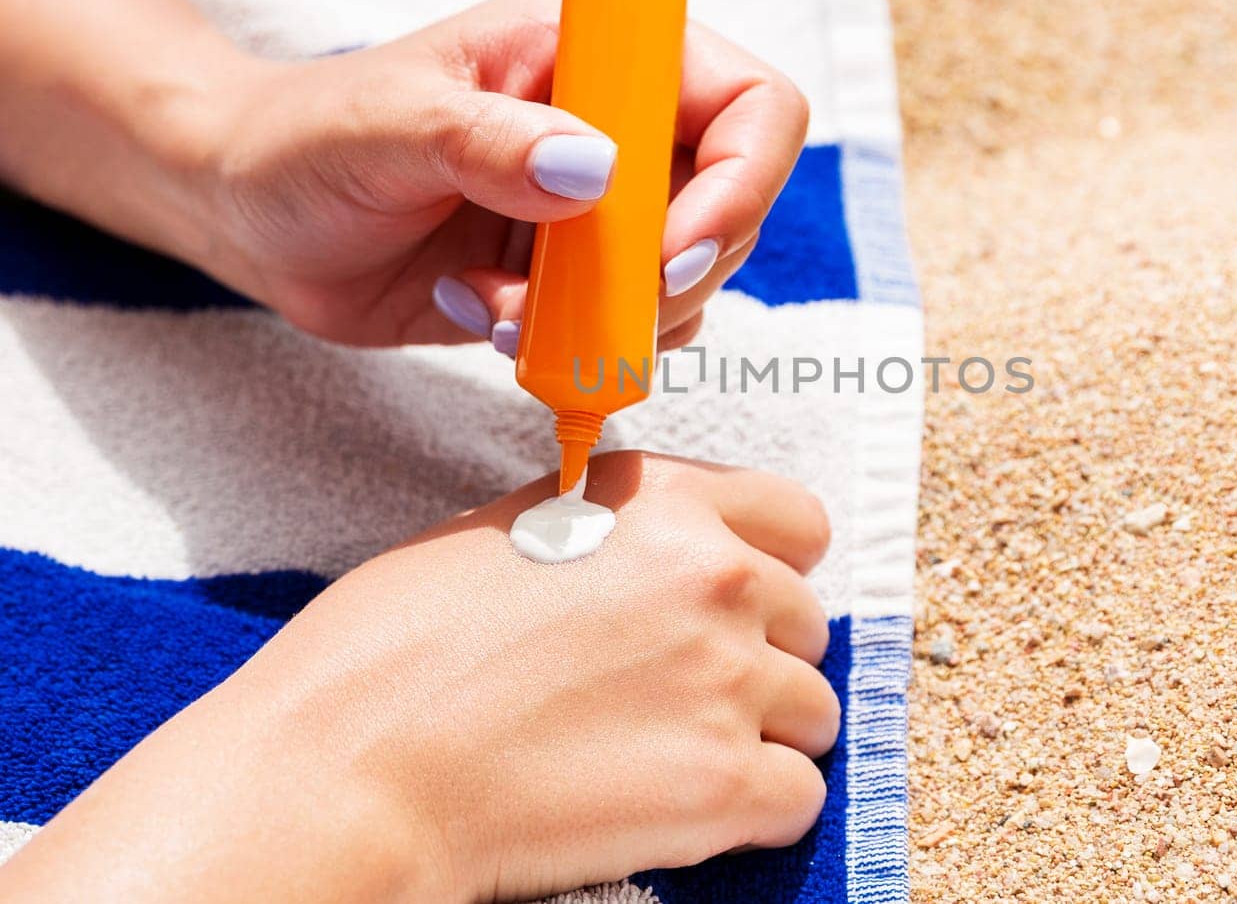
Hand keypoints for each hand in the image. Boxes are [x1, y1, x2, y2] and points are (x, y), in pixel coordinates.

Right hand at [0, 452, 837, 902]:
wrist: (349, 765)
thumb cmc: (394, 648)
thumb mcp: (507, 531)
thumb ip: (615, 536)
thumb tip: (660, 563)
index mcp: (662, 499)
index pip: (798, 521)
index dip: (774, 566)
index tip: (740, 605)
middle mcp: (714, 575)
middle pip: (809, 622)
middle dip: (760, 659)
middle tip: (681, 696)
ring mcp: (726, 678)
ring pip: (812, 713)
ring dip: (761, 736)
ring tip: (674, 756)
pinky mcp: (723, 784)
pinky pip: (796, 798)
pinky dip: (754, 812)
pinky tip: (684, 811)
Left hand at [187, 0, 807, 348]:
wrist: (252, 214)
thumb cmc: (309, 137)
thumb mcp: (388, 126)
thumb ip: (489, 142)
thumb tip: (597, 171)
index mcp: (596, 52)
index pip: (750, 105)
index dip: (744, 181)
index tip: (673, 251)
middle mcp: (621, 129)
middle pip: (737, 208)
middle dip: (674, 273)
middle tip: (587, 301)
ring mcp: (604, 212)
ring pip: (691, 282)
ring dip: (616, 319)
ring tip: (503, 311)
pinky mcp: (575, 282)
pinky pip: (630, 331)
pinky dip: (575, 348)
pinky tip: (485, 320)